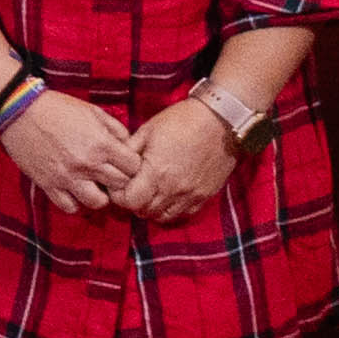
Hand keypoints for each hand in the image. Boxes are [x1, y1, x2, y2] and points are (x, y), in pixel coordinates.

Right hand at [0, 88, 144, 221]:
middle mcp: (87, 163)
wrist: (18, 110)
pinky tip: (75, 191)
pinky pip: (69, 207)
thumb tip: (127, 144)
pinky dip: (75, 202)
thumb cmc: (57, 107)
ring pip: (98, 203)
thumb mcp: (92, 111)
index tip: (124, 162)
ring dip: (100, 196)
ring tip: (95, 187)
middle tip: (111, 175)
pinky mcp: (48, 184)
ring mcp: (67, 177)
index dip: (132, 165)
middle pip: (120, 186)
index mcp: (102, 143)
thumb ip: (115, 128)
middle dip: (120, 180)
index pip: (134, 167)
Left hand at [117, 99, 242, 227]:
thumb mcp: (147, 130)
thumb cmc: (182, 121)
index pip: (130, 201)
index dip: (120, 196)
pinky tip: (168, 195)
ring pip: (163, 217)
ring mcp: (192, 194)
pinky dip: (172, 209)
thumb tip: (117, 165)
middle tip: (132, 189)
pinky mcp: (205, 195)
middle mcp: (174, 189)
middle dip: (133, 203)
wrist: (221, 120)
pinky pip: (184, 214)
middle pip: (144, 212)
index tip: (119, 185)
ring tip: (149, 193)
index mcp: (156, 172)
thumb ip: (129, 150)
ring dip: (152, 209)